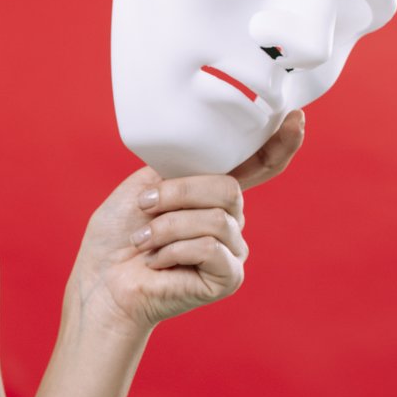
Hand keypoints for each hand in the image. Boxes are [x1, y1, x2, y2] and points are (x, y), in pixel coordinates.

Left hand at [67, 110, 305, 336]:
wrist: (102, 279)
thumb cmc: (118, 233)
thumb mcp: (145, 185)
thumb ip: (183, 170)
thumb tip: (216, 161)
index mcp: (210, 192)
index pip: (256, 167)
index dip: (278, 144)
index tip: (294, 118)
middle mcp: (229, 219)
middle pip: (227, 188)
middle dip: (178, 193)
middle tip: (145, 207)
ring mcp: (232, 249)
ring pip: (215, 219)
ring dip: (167, 226)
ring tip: (144, 241)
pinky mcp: (228, 277)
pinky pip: (211, 248)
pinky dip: (174, 250)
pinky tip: (157, 261)